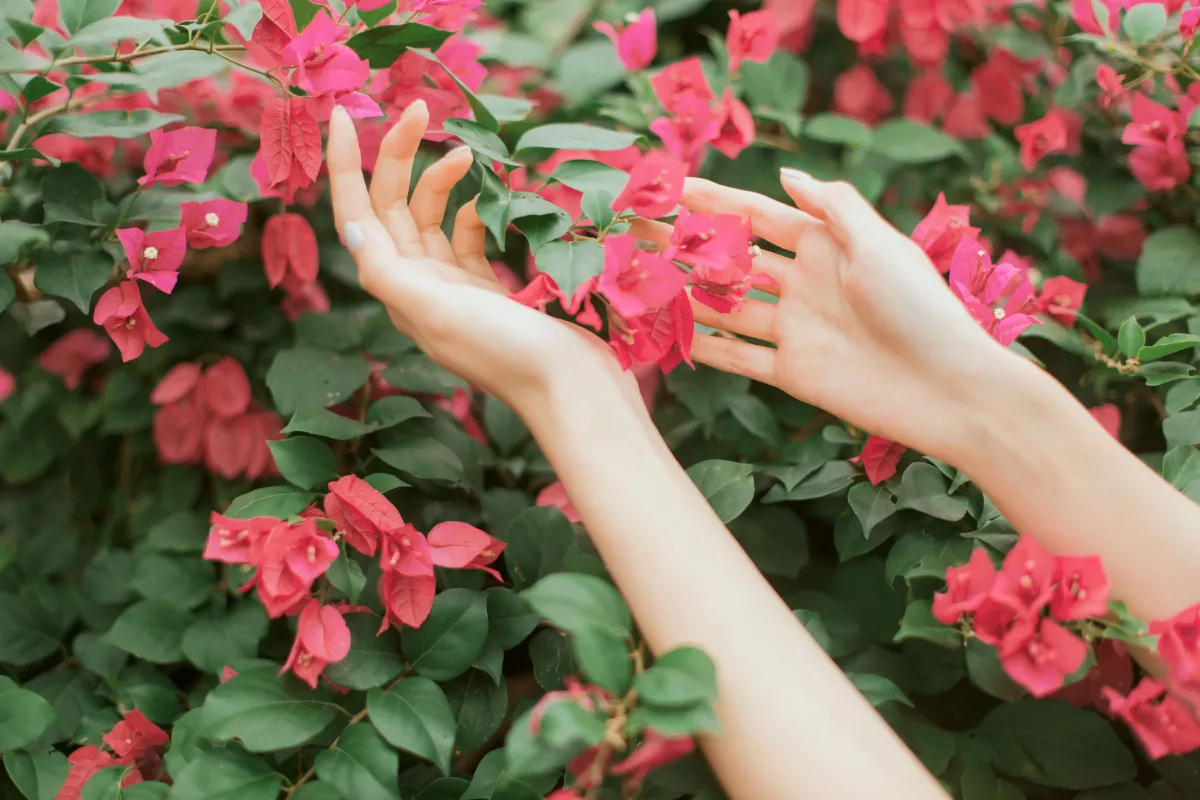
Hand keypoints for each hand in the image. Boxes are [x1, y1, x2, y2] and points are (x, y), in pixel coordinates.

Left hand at [326, 102, 639, 416]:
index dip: (343, 166)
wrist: (572, 387)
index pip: (357, 216)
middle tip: (424, 109)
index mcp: (398, 290)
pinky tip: (499, 198)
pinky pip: (470, 234)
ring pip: (433, 216)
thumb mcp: (437, 312)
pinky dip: (478, 209)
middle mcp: (419, 287)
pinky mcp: (490, 287)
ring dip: (443, 179)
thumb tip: (350, 225)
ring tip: (470, 153)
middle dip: (399, 155)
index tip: (342, 114)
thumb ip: (389, 270)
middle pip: (393, 206)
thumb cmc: (506, 352)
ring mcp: (455, 286)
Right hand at [633, 170, 1006, 458]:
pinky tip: (670, 336)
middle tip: (636, 236)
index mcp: (825, 244)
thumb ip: (832, 206)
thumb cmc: (921, 307)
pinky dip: (707, 347)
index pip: (757, 215)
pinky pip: (739, 356)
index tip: (669, 189)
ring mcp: (795, 328)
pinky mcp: (792, 372)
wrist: (947, 388)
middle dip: (687, 247)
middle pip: (733, 260)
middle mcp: (804, 282)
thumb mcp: (879, 243)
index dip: (714, 201)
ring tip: (638, 283)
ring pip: (727, 307)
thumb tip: (786, 174)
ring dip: (686, 294)